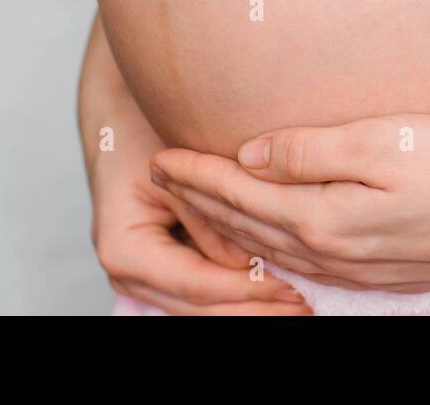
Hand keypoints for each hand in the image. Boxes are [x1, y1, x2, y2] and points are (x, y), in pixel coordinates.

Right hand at [89, 119, 310, 314]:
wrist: (121, 120)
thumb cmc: (146, 131)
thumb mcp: (180, 168)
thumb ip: (208, 218)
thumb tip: (249, 262)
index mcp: (125, 249)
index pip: (197, 283)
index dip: (248, 287)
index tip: (295, 285)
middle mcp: (128, 273)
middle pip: (202, 307)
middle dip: (257, 307)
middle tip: (308, 303)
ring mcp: (142, 279)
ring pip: (205, 309)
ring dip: (254, 307)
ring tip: (304, 302)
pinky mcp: (161, 273)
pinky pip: (204, 295)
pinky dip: (241, 295)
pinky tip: (281, 292)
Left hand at [150, 114, 429, 292]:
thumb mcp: (384, 142)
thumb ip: (310, 150)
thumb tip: (250, 153)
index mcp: (325, 217)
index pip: (242, 193)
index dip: (198, 174)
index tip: (161, 155)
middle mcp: (332, 250)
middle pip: (247, 226)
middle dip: (200, 200)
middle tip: (163, 176)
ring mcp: (355, 265)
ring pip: (269, 247)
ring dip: (227, 226)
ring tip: (198, 204)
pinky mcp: (377, 267)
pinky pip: (300, 261)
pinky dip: (266, 246)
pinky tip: (265, 238)